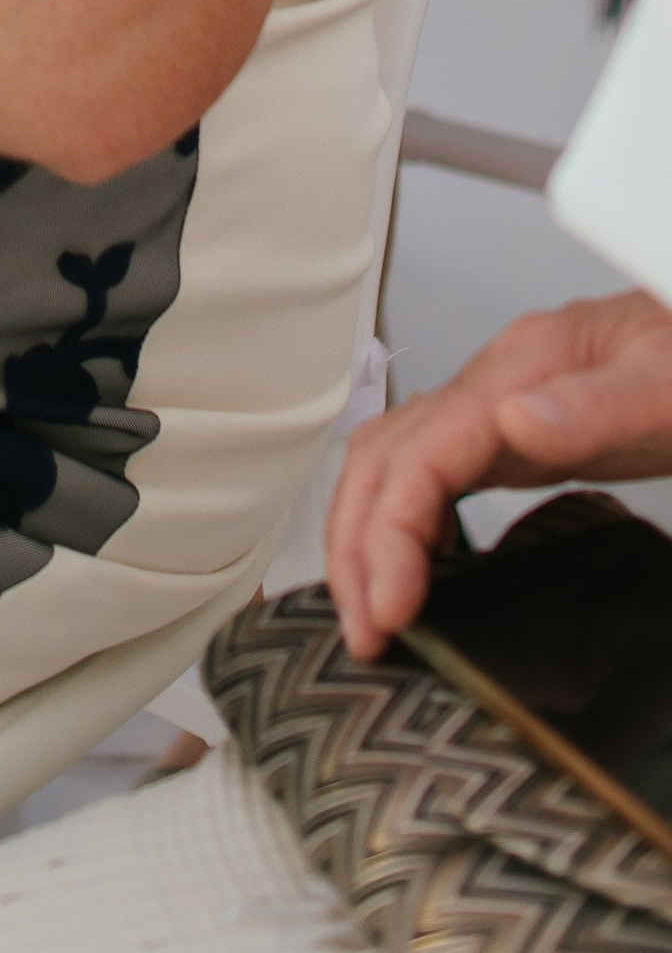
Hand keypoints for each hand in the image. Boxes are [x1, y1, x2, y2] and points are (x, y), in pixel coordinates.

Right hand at [329, 291, 671, 656]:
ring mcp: (501, 403)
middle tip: (365, 628)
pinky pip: (433, 471)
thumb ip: (596, 405)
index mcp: (523, 368)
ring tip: (373, 607)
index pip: (420, 452)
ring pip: (396, 461)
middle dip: (355, 543)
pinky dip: (406, 521)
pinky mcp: (516, 431)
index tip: (389, 607)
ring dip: (367, 534)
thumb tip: (514, 420)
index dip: (389, 533)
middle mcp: (497, 383)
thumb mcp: (666, 388)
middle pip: (385, 455)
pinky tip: (421, 561)